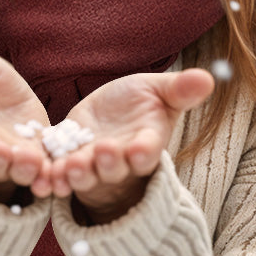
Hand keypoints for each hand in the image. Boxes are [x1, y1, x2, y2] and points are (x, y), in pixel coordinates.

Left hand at [47, 69, 214, 222]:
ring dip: (79, 174)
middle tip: (104, 153)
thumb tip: (209, 78)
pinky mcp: (68, 162)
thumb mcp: (160, 91)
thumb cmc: (142, 101)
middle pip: (115, 168)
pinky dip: (53, 177)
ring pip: (86, 175)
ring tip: (70, 168)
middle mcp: (119, 161)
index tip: (139, 149)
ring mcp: (93, 166)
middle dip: (109, 163)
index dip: (144, 152)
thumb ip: (180, 90)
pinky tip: (46, 177)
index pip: (147, 152)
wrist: (111, 113)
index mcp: (145, 144)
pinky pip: (60, 173)